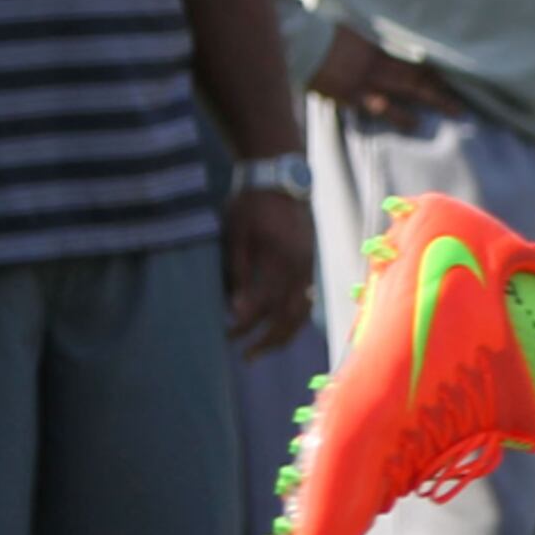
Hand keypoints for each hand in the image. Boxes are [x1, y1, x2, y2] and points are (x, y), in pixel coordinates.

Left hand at [221, 188, 314, 359]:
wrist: (281, 179)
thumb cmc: (251, 204)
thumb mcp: (236, 235)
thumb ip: (238, 273)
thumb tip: (236, 310)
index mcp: (283, 262)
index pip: (265, 306)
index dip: (245, 324)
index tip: (226, 334)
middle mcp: (301, 269)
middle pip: (290, 317)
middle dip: (268, 340)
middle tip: (246, 356)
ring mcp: (309, 267)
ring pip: (302, 312)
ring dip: (283, 334)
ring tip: (262, 347)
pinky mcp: (309, 264)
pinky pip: (305, 300)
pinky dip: (292, 318)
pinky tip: (277, 324)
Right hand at [310, 26, 463, 132]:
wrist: (298, 40)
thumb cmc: (322, 32)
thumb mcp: (351, 27)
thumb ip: (371, 37)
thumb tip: (388, 35)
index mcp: (378, 43)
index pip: (415, 55)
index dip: (435, 66)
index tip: (456, 73)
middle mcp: (378, 61)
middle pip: (417, 73)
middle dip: (440, 87)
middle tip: (462, 101)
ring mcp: (366, 77)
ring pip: (406, 88)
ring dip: (430, 99)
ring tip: (452, 110)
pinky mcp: (351, 92)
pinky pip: (377, 104)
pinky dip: (395, 113)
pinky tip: (412, 122)